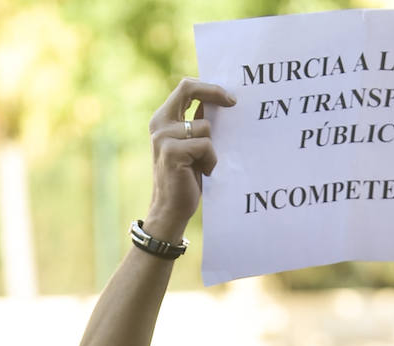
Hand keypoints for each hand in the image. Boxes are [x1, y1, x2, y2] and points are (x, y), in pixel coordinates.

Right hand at [145, 77, 235, 242]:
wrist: (170, 210)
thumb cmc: (185, 179)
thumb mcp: (191, 146)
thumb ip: (196, 124)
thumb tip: (217, 103)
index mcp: (163, 119)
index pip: (185, 88)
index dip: (208, 87)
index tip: (228, 97)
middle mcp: (159, 124)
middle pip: (189, 90)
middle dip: (214, 93)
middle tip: (233, 103)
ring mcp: (163, 137)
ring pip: (204, 127)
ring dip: (212, 148)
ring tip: (203, 165)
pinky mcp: (172, 152)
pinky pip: (205, 145)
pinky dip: (210, 160)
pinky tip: (202, 172)